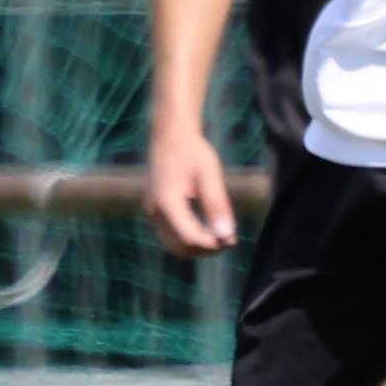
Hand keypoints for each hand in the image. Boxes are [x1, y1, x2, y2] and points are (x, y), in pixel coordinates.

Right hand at [144, 125, 237, 257]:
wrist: (170, 135)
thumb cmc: (192, 152)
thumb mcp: (209, 175)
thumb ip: (217, 206)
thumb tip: (227, 236)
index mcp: (167, 202)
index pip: (189, 239)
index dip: (211, 245)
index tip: (232, 240)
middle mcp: (155, 211)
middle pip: (180, 248)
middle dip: (205, 250)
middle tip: (229, 240)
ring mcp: (153, 213)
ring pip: (175, 246)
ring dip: (198, 246)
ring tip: (221, 236)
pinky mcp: (157, 212)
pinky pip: (172, 236)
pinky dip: (190, 238)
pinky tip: (209, 229)